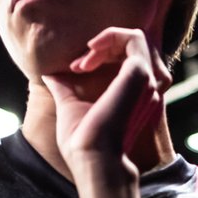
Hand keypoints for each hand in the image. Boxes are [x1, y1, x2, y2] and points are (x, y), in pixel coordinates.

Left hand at [42, 27, 171, 177]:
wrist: (93, 159)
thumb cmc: (84, 144)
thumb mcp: (71, 108)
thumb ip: (66, 90)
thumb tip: (50, 76)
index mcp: (135, 96)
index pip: (129, 58)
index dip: (102, 55)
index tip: (78, 68)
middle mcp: (146, 88)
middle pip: (135, 46)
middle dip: (104, 45)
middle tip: (79, 64)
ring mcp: (146, 80)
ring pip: (136, 38)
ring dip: (107, 40)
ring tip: (85, 59)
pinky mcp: (139, 73)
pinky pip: (134, 37)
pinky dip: (110, 37)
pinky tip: (89, 56)